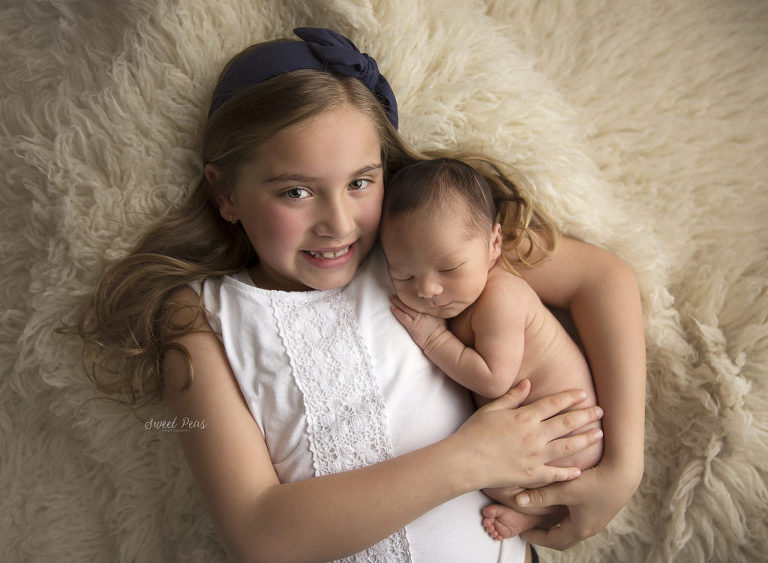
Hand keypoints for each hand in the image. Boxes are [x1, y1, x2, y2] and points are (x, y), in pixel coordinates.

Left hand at [389, 295, 446, 349]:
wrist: (439, 342)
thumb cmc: (440, 330)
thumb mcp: (441, 315)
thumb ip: (435, 308)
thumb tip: (432, 303)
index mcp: (431, 308)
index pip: (420, 299)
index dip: (413, 294)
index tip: (408, 289)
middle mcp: (424, 311)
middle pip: (412, 301)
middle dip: (404, 296)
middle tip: (397, 290)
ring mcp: (418, 318)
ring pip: (406, 308)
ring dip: (398, 302)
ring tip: (392, 297)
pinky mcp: (412, 326)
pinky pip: (402, 317)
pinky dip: (397, 312)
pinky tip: (392, 308)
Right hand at [455, 380, 604, 490]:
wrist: (465, 461)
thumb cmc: (474, 432)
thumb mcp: (492, 409)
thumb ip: (512, 396)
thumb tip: (528, 382)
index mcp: (524, 417)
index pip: (553, 404)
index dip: (570, 398)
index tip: (584, 394)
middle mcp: (534, 435)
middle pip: (566, 423)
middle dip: (586, 416)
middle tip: (601, 412)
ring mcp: (535, 456)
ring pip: (567, 447)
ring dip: (585, 440)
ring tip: (599, 435)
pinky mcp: (531, 475)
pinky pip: (555, 474)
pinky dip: (568, 473)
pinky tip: (580, 470)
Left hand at [516, 458, 641, 549]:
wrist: (625, 472)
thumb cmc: (595, 481)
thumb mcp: (565, 489)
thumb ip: (542, 496)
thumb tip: (518, 501)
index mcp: (580, 528)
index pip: (553, 541)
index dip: (535, 537)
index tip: (522, 532)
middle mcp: (590, 528)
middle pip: (563, 539)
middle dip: (545, 535)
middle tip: (529, 528)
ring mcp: (597, 520)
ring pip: (572, 528)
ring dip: (556, 525)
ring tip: (541, 517)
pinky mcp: (602, 509)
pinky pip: (580, 520)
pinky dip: (566, 517)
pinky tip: (560, 505)